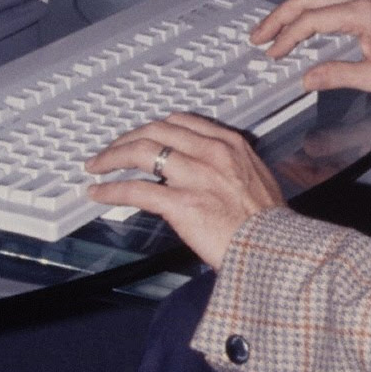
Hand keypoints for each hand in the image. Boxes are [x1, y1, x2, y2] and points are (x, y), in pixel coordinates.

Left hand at [86, 113, 284, 269]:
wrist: (274, 249)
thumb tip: (201, 165)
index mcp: (229, 143)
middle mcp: (211, 153)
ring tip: (96, 167)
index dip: (153, 127)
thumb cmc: (268, 222)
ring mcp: (196, 177)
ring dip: (111, 158)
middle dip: (126, 138)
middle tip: (109, 150)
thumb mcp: (254, 176)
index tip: (140, 135)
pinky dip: (112, 190)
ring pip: (142, 153)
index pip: (180, 121)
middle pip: (156, 131)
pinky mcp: (182, 204)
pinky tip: (99, 193)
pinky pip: (137, 191)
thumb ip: (228, 163)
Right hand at [250, 0, 370, 96]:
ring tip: (270, 31)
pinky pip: (327, 0)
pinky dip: (306, 11)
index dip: (287, 37)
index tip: (272, 52)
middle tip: (257, 35)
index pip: (311, 20)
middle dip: (278, 17)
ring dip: (290, 12)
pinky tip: (297, 25)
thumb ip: (338, 76)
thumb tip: (307, 78)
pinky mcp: (366, 2)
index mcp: (361, 13)